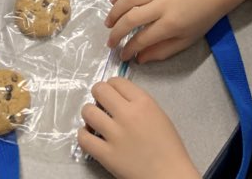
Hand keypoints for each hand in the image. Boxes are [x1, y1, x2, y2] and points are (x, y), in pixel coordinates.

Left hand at [79, 78, 199, 178]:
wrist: (168, 174)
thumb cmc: (168, 145)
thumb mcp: (158, 114)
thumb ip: (139, 103)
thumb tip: (119, 99)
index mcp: (143, 102)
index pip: (117, 81)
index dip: (111, 85)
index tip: (111, 93)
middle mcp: (127, 113)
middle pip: (100, 90)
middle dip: (98, 94)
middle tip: (100, 103)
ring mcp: (115, 134)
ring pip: (88, 111)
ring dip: (89, 113)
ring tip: (94, 120)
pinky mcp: (105, 154)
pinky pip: (83, 138)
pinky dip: (83, 134)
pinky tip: (88, 135)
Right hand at [106, 0, 223, 62]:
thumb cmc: (201, 18)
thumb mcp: (186, 41)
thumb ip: (162, 51)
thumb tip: (139, 58)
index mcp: (170, 23)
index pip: (142, 38)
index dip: (129, 49)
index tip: (123, 55)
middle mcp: (162, 5)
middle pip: (131, 18)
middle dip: (116, 32)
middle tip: (110, 42)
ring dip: (115, 11)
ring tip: (108, 23)